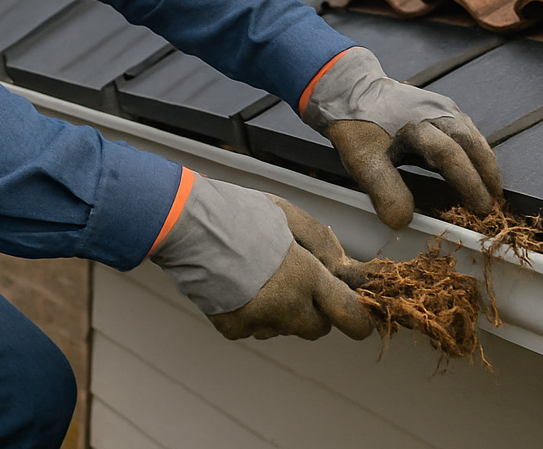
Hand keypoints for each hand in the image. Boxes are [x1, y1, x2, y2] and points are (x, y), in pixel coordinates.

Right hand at [149, 172, 372, 340]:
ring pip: (284, 328)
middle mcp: (286, 306)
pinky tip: (238, 285)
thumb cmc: (238, 213)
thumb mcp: (289, 215)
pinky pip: (254, 329)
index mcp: (306, 275)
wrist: (184, 226)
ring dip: (283, 312)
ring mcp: (257, 321)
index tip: (358, 317)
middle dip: (317, 311)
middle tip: (300, 285)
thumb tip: (345, 269)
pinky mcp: (232, 329)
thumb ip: (324, 243)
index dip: (358, 320)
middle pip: (318, 329)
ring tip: (260, 277)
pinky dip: (252, 313)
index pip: (349, 316)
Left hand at [303, 46, 502, 228]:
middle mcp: (436, 114)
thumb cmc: (359, 128)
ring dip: (485, 163)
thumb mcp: (363, 161)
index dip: (469, 184)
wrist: (351, 91)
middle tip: (495, 204)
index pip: (451, 157)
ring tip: (492, 189)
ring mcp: (442, 107)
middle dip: (487, 175)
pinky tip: (477, 166)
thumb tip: (403, 221)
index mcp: (416, 127)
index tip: (481, 209)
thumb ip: (384, 190)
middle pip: (471, 144)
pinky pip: (467, 130)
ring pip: (473, 135)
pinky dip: (477, 150)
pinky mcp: (443, 106)